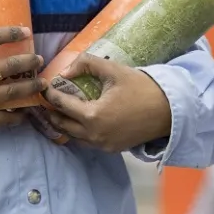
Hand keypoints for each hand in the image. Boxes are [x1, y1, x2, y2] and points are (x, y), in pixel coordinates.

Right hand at [0, 26, 44, 140]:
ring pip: (12, 93)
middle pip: (9, 67)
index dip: (10, 32)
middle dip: (28, 62)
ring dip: (30, 87)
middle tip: (38, 59)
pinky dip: (16, 117)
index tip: (24, 31)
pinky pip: (3, 119)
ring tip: (40, 83)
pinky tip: (24, 113)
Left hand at [42, 54, 171, 153]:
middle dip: (52, 112)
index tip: (45, 87)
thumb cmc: (141, 87)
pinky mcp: (112, 149)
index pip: (62, 105)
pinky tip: (79, 121)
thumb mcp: (113, 70)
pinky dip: (79, 132)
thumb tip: (65, 71)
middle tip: (46, 101)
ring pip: (73, 137)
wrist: (169, 110)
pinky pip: (87, 142)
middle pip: (62, 125)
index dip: (51, 95)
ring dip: (64, 124)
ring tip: (58, 111)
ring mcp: (103, 145)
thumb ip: (86, 64)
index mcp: (93, 115)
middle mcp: (94, 135)